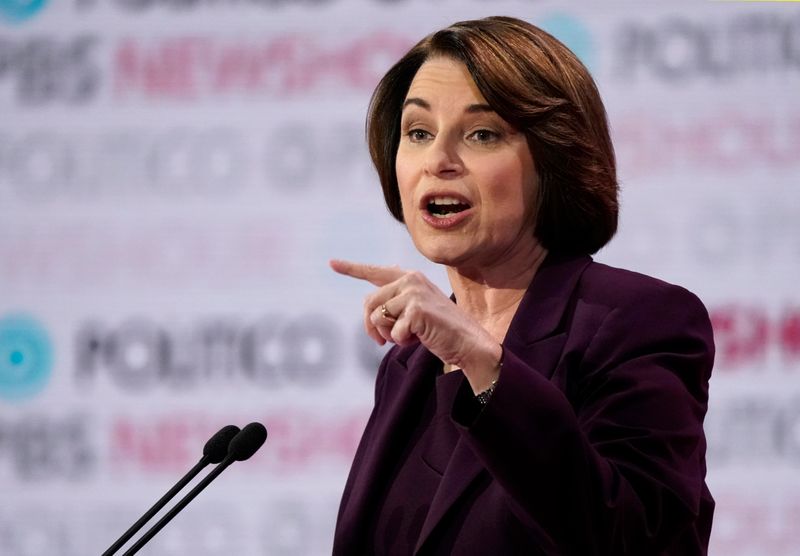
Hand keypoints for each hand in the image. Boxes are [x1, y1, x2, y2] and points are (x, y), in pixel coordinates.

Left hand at [330, 259, 501, 390]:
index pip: (375, 272)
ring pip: (377, 318)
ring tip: (409, 337)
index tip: (332, 263)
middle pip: (369, 303)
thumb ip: (396, 304)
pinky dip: (402, 342)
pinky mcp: (416, 310)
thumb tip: (370, 309)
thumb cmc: (441, 329)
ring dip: (388, 336)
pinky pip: (391, 333)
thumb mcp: (416, 311)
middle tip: (382, 342)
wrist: (468, 342)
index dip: (351, 268)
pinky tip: (419, 339)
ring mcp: (413, 293)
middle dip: (372, 326)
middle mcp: (411, 280)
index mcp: (410, 277)